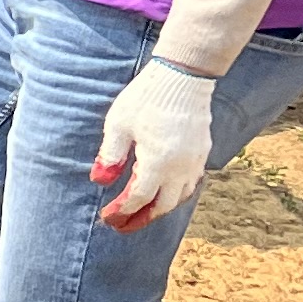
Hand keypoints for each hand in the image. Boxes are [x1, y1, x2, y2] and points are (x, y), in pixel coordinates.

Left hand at [92, 56, 216, 229]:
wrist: (183, 76)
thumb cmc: (147, 98)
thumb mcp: (118, 126)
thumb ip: (110, 156)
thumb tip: (100, 182)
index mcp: (159, 162)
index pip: (139, 198)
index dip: (122, 211)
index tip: (108, 218)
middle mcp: (181, 166)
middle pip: (163, 205)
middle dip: (141, 218)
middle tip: (122, 225)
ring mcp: (195, 159)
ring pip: (180, 196)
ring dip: (160, 208)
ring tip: (141, 213)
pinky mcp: (202, 150)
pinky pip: (191, 182)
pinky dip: (176, 194)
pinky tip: (164, 192)